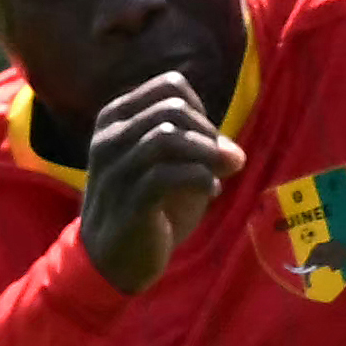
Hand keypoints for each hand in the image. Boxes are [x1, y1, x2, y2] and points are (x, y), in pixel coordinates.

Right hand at [75, 73, 245, 297]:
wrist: (114, 259)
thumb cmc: (147, 204)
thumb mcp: (171, 167)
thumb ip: (201, 149)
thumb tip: (235, 154)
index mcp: (117, 118)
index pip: (170, 86)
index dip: (200, 109)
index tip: (207, 140)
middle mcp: (110, 136)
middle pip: (172, 108)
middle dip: (207, 133)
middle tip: (221, 162)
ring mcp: (115, 168)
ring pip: (167, 137)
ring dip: (205, 154)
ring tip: (217, 174)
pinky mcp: (128, 200)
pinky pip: (168, 174)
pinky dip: (200, 178)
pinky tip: (211, 190)